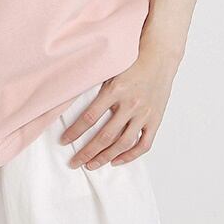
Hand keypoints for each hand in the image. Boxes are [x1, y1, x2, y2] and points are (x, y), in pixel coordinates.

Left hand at [59, 49, 177, 168]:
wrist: (158, 58)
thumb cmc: (130, 62)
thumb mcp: (110, 71)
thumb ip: (96, 88)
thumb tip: (71, 103)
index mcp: (115, 90)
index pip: (90, 117)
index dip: (75, 131)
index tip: (64, 141)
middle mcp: (130, 104)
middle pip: (105, 135)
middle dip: (87, 151)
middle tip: (74, 162)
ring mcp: (144, 114)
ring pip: (123, 143)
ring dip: (105, 157)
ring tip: (91, 165)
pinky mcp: (155, 120)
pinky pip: (143, 144)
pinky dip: (130, 156)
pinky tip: (116, 160)